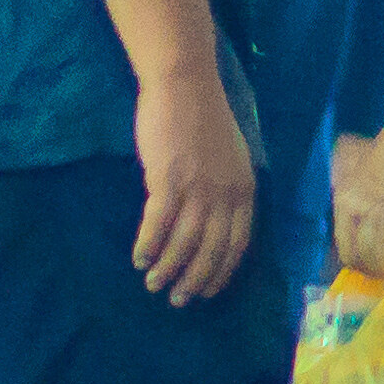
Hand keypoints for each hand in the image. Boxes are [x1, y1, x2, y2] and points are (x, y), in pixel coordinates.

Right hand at [132, 65, 260, 303]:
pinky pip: (157, 225)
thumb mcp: (232, 156)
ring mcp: (197, 189)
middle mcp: (224, 195)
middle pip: (211, 251)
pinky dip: (148, 246)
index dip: (221, 272)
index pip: (237, 245)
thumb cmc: (204, 117)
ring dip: (168, 269)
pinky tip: (139, 258)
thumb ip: (228, 188)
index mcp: (244, 190)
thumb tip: (217, 220)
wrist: (184, 84)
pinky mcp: (168, 181)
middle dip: (194, 281)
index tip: (207, 292)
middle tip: (178, 299)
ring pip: (183, 244)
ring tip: (153, 284)